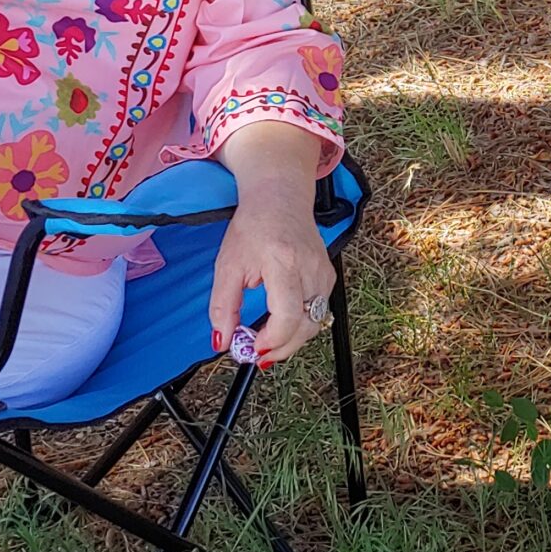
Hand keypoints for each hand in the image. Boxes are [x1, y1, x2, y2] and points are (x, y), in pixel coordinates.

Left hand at [209, 174, 334, 367]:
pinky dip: (300, 324)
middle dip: (282, 348)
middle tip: (257, 354)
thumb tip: (221, 342)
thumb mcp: (227, 265)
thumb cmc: (253, 226)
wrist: (280, 197)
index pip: (288, 314)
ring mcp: (324, 273)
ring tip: (266, 339)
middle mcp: (310, 269)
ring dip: (291, 339)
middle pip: (307, 325)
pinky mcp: (329, 276)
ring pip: (315, 323)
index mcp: (284, 262)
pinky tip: (281, 322)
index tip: (253, 347)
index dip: (273, 339)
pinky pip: (319, 311)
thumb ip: (223, 307)